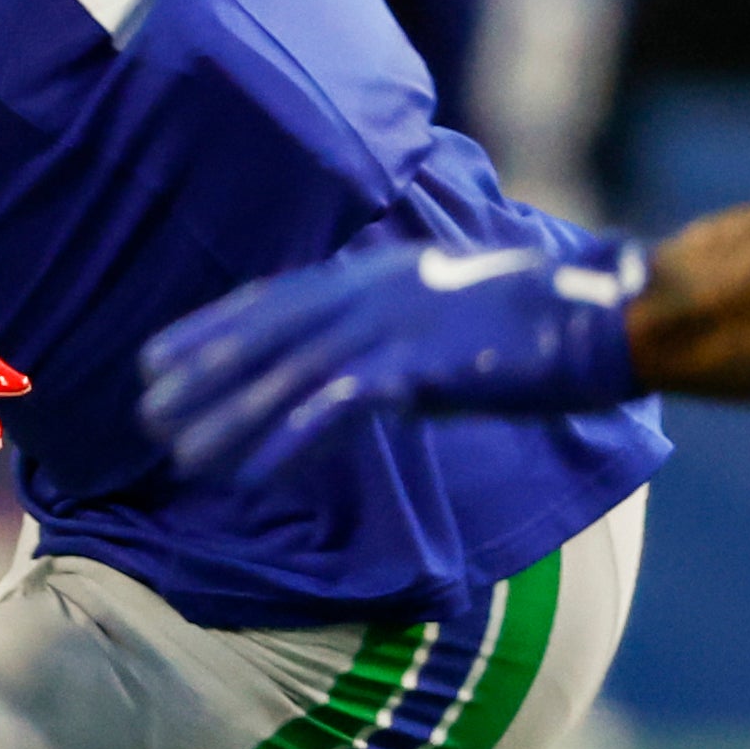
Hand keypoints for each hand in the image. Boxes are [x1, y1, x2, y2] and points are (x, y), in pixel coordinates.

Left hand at [140, 237, 647, 484]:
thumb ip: (404, 327)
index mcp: (375, 272)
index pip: (271, 299)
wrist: (605, 314)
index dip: (211, 328)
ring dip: (224, 417)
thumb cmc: (545, 315)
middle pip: (260, 335)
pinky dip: (282, 444)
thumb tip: (373, 364)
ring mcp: (387, 327)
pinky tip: (245, 475)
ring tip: (176, 453)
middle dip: (199, 371)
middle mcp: (367, 291)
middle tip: (144, 405)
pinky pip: (329, 412)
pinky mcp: (414, 369)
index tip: (159, 353)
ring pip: (281, 376)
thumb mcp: (456, 307)